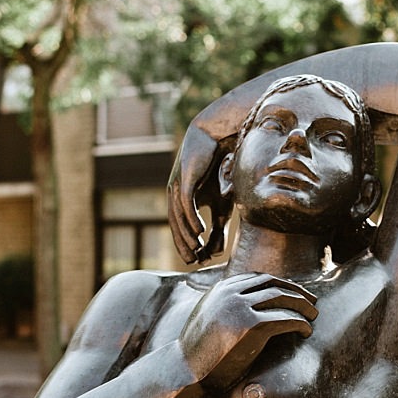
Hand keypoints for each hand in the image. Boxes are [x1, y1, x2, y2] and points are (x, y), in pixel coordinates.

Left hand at [167, 125, 233, 263]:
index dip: (185, 244)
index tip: (194, 260)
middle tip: (191, 260)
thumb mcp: (222, 203)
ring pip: (178, 215)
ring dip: (186, 234)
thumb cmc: (220, 169)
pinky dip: (192, 218)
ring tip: (196, 249)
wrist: (218, 137)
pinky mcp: (185, 178)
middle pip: (175, 224)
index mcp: (182, 199)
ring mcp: (177, 185)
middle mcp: (175, 194)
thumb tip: (219, 246)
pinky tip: (200, 231)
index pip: (180, 226)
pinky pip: (186, 203)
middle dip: (182, 244)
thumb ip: (219, 224)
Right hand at [179, 273, 317, 389]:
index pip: (260, 277)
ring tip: (314, 316)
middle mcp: (231, 294)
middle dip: (297, 292)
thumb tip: (252, 302)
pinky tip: (306, 331)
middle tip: (313, 302)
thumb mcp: (209, 317)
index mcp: (221, 289)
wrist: (183, 372)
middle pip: (274, 284)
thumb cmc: (198, 351)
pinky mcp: (251, 326)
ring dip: (303, 307)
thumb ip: (227, 305)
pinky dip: (301, 323)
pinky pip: (286, 319)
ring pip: (283, 299)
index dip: (282, 283)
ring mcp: (240, 308)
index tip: (296, 292)